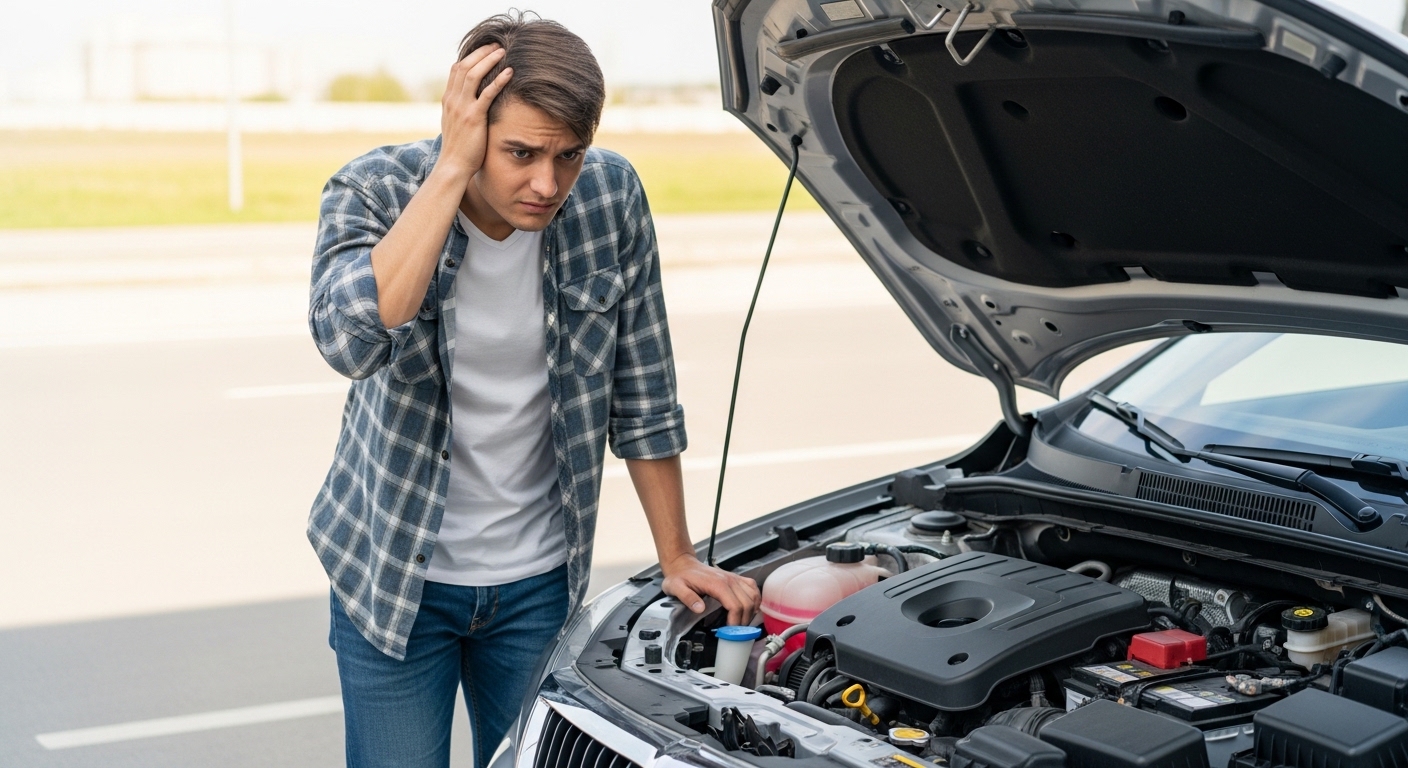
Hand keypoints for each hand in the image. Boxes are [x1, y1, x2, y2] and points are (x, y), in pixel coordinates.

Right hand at [436, 44, 512, 181]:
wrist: (453, 167)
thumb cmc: (460, 149)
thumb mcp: (456, 125)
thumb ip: (462, 110)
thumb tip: (472, 103)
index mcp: (448, 100)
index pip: (456, 69)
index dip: (471, 56)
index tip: (486, 49)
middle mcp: (452, 100)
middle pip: (464, 66)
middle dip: (481, 53)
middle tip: (497, 45)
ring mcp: (462, 108)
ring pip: (473, 74)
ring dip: (488, 60)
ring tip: (503, 51)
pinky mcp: (473, 117)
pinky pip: (486, 93)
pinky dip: (498, 80)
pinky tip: (510, 72)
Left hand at [660, 553, 760, 626]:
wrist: (683, 564)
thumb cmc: (680, 577)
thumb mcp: (676, 587)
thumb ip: (687, 597)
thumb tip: (700, 608)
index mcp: (717, 584)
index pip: (735, 606)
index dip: (735, 622)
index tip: (730, 632)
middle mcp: (729, 580)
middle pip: (747, 603)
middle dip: (744, 620)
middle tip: (736, 632)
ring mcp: (734, 578)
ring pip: (753, 596)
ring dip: (751, 612)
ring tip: (742, 623)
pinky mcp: (736, 578)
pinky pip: (753, 588)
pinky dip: (756, 599)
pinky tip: (750, 608)